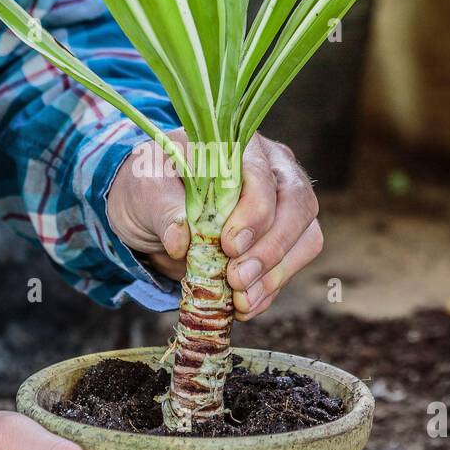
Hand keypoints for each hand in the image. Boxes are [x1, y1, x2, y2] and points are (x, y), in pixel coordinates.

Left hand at [107, 131, 322, 320]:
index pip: (263, 173)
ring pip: (306, 236)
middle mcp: (272, 168)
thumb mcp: (144, 188)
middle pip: (298, 204)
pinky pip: (293, 262)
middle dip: (271, 248)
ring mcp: (283, 202)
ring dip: (276, 273)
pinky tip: (246, 304)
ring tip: (242, 300)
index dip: (255, 212)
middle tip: (238, 279)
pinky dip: (271, 287)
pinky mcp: (283, 236)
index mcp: (238, 144)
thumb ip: (163, 207)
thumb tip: (180, 239)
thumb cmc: (152, 184)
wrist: (151, 207)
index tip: (230, 246)